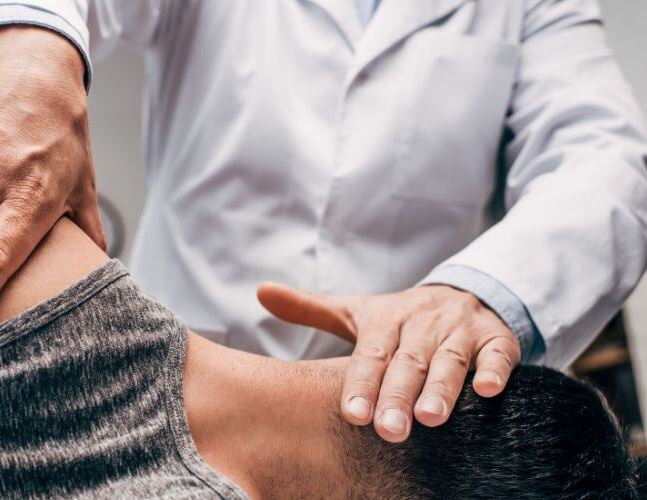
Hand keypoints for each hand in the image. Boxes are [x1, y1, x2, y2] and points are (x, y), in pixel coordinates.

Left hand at [257, 283, 520, 442]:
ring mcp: (461, 330)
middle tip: (389, 431)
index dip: (361, 384)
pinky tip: (488, 392)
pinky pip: (498, 354)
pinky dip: (495, 371)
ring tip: (431, 418)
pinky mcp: (497, 338)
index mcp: (386, 319)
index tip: (353, 415)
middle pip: (408, 362)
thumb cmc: (401, 320)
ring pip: (449, 361)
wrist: (465, 295)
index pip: (370, 354)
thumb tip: (261, 291)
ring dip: (442, 388)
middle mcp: (422, 324)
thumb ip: (310, 308)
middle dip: (398, 396)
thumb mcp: (357, 311)